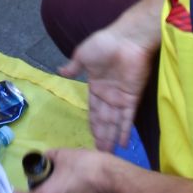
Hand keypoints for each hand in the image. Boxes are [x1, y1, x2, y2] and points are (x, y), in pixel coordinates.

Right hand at [62, 11, 159, 150]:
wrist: (126, 39)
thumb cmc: (103, 44)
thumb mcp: (83, 55)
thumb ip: (73, 67)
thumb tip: (60, 71)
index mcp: (96, 86)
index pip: (93, 110)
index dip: (92, 124)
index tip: (90, 137)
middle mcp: (108, 95)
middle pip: (103, 120)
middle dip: (101, 136)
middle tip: (98, 153)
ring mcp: (121, 97)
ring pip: (114, 122)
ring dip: (111, 137)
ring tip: (108, 153)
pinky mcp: (132, 97)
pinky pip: (128, 117)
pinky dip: (125, 130)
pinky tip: (123, 143)